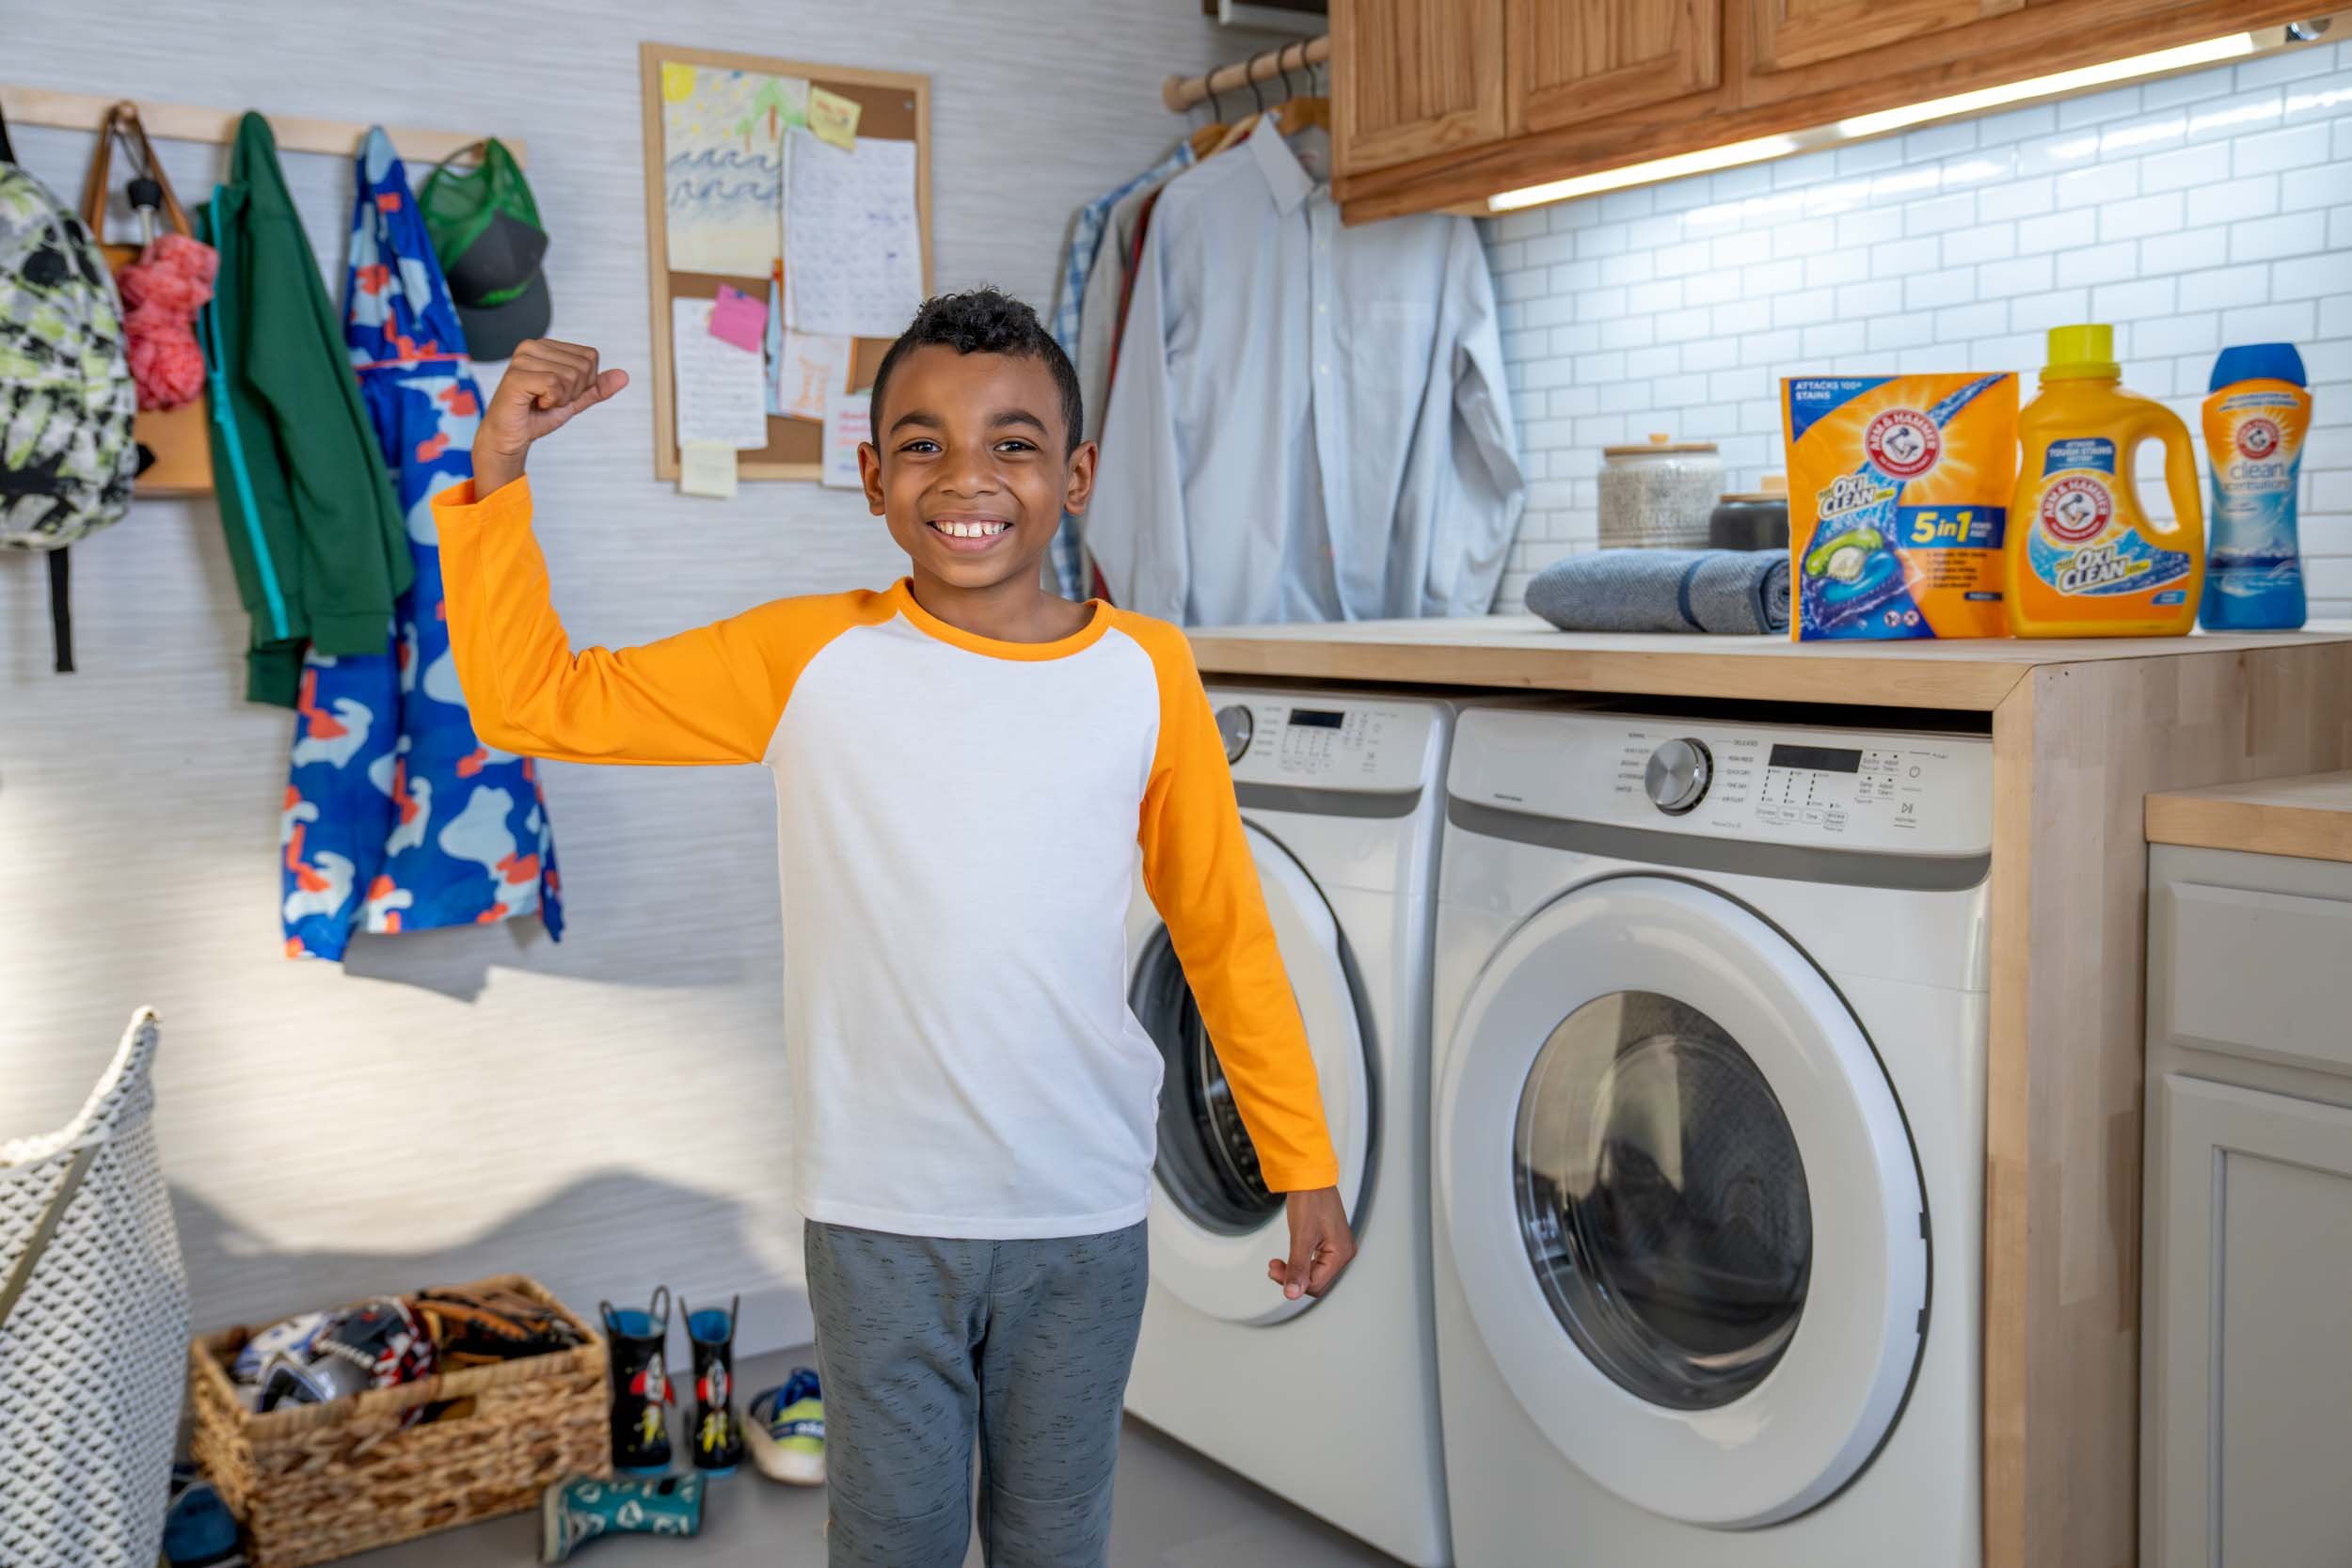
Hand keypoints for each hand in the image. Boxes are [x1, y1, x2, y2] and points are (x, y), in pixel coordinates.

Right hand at [474, 338, 629, 496]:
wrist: (510, 437)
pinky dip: (552, 401)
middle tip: (549, 400)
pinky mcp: (516, 375)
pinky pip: (555, 384)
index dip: (584, 383)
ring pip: (571, 375)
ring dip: (561, 398)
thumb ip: (596, 388)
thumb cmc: (537, 415)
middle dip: (574, 392)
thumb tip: (624, 375)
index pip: (591, 357)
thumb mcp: (574, 400)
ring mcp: (523, 358)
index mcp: (547, 346)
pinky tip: (534, 403)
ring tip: (540, 402)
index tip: (559, 393)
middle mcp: (533, 345)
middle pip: (584, 366)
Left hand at [1269, 1186, 1355, 1300]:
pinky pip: (1315, 1261)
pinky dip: (1300, 1262)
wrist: (1310, 1176)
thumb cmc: (1309, 1200)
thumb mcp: (1301, 1237)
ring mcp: (1338, 1247)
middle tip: (1274, 1267)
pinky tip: (1289, 1258)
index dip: (1293, 1282)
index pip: (1316, 1284)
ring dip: (1295, 1270)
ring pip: (1315, 1272)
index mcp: (1341, 1253)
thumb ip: (1298, 1267)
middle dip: (1293, 1277)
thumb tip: (1293, 1293)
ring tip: (1277, 1264)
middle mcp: (1343, 1252)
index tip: (1275, 1271)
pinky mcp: (1330, 1241)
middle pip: (1316, 1280)